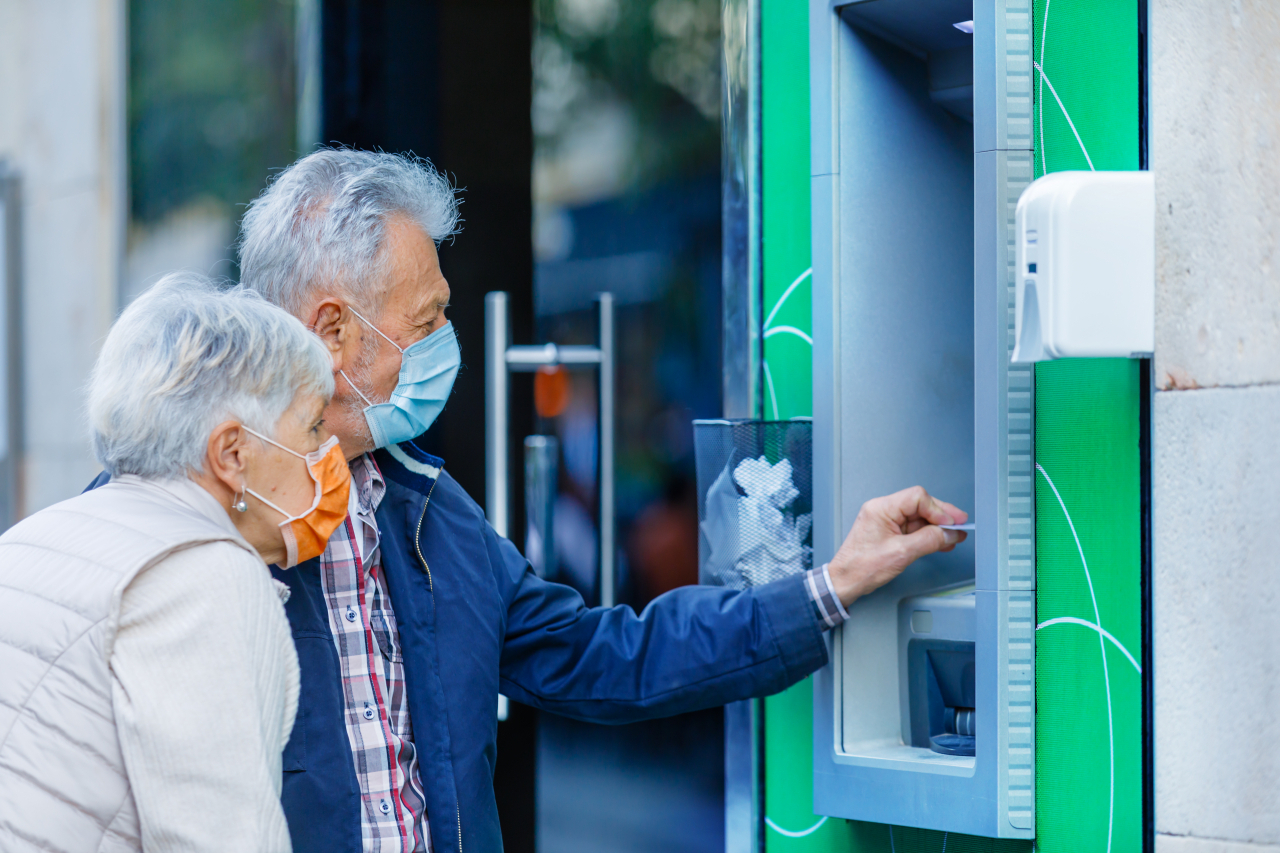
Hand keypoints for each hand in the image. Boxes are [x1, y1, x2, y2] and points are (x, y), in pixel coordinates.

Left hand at [826, 486, 967, 607]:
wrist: (845, 582)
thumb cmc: (861, 568)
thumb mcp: (901, 553)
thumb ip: (929, 540)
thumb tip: (950, 533)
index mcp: (881, 508)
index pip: (917, 498)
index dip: (938, 509)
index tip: (952, 523)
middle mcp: (883, 511)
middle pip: (920, 505)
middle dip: (941, 517)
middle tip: (960, 527)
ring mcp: (886, 521)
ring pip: (919, 518)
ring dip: (937, 527)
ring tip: (954, 537)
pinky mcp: (889, 533)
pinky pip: (913, 529)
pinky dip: (928, 535)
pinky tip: (941, 542)